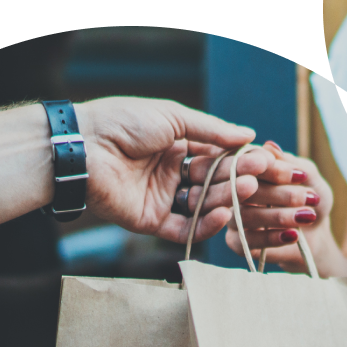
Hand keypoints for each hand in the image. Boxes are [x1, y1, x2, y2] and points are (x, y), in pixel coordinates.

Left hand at [75, 96, 277, 242]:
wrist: (83, 147)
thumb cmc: (122, 122)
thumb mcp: (172, 117)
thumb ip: (211, 130)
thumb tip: (247, 133)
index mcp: (176, 146)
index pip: (216, 156)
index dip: (239, 159)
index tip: (264, 159)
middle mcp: (172, 173)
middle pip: (213, 182)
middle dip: (237, 179)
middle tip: (260, 177)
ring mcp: (163, 199)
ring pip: (203, 205)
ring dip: (226, 199)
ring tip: (247, 191)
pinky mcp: (151, 222)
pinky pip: (185, 229)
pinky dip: (206, 224)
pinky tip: (225, 214)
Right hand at [225, 142, 333, 271]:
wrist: (317, 234)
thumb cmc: (311, 200)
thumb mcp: (310, 178)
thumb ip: (292, 164)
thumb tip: (270, 147)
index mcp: (249, 168)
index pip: (250, 163)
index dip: (273, 169)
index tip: (300, 176)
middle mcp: (234, 189)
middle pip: (245, 189)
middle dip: (280, 193)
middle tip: (308, 198)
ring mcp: (232, 216)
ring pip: (245, 216)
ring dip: (279, 216)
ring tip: (306, 216)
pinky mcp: (235, 242)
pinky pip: (246, 240)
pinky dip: (272, 237)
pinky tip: (293, 235)